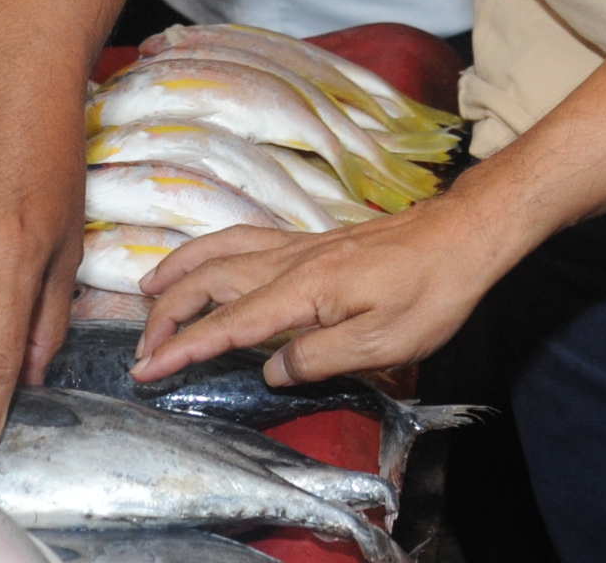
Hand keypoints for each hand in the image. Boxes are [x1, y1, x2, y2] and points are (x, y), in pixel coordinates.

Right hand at [137, 188, 538, 388]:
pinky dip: (211, 250)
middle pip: (212, 280)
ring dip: (181, 271)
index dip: (184, 347)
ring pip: (223, 250)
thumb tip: (270, 369)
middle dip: (169, 312)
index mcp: (302, 290)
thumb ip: (319, 358)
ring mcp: (300, 245)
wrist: (463, 236)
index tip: (147, 369)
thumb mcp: (383, 344)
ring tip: (148, 290)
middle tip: (141, 346)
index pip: (227, 322)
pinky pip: (245, 239)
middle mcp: (291, 260)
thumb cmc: (431, 291)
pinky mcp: (313, 241)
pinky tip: (207, 259)